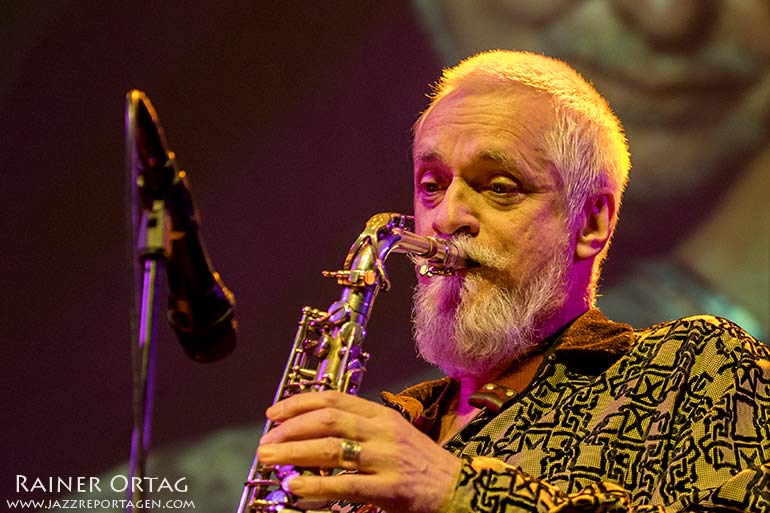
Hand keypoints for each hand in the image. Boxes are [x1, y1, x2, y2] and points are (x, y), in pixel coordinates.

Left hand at [257, 390, 460, 512]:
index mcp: (381, 414)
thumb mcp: (392, 433)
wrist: (457, 488)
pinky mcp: (389, 489)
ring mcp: (386, 459)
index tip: (273, 413)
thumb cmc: (419, 462)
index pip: (334, 399)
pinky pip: (345, 485)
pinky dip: (316, 486)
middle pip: (327, 420)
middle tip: (266, 441)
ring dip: (294, 454)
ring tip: (269, 460)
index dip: (298, 403)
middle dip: (290, 429)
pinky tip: (295, 486)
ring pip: (331, 449)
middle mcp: (382, 431)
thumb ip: (358, 428)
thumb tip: (312, 431)